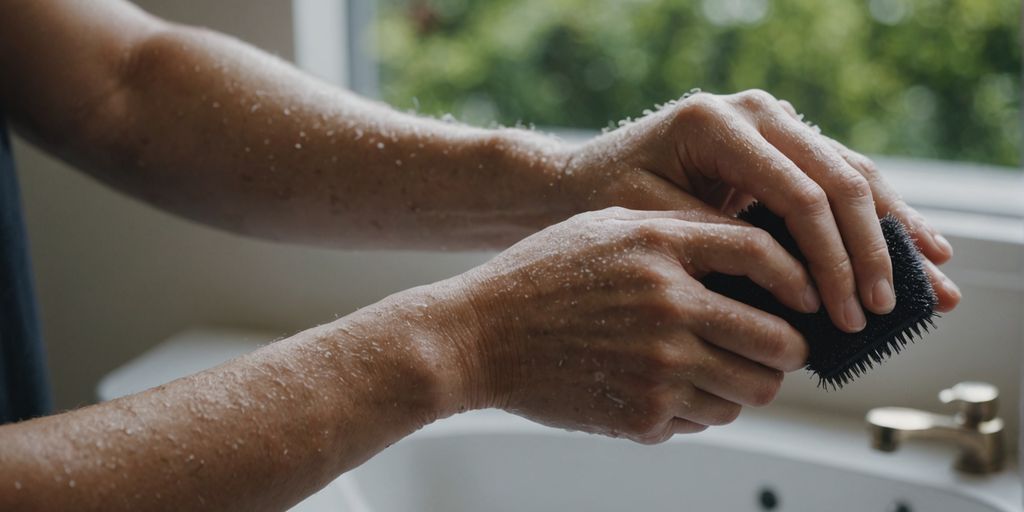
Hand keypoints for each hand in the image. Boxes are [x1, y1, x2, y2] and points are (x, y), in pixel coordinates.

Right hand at [452, 207, 809, 443]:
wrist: (474, 337)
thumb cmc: (538, 278)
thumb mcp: (605, 228)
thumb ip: (677, 232)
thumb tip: (752, 252)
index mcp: (660, 247)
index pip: (763, 255)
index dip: (801, 277)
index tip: (809, 296)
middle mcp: (668, 306)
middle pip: (777, 340)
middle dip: (789, 350)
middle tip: (782, 350)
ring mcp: (658, 365)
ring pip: (751, 391)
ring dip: (747, 385)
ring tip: (721, 371)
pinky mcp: (644, 414)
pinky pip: (705, 420)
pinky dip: (699, 409)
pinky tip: (666, 388)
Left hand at [563, 90, 959, 332]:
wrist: (579, 180)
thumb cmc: (605, 201)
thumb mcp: (652, 224)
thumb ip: (721, 244)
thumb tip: (796, 286)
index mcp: (717, 125)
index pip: (798, 195)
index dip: (829, 258)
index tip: (842, 312)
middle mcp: (754, 113)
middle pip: (836, 180)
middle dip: (868, 251)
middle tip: (885, 310)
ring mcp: (772, 122)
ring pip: (849, 174)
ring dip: (892, 231)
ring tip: (933, 280)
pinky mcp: (780, 143)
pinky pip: (838, 177)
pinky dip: (876, 215)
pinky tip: (916, 244)